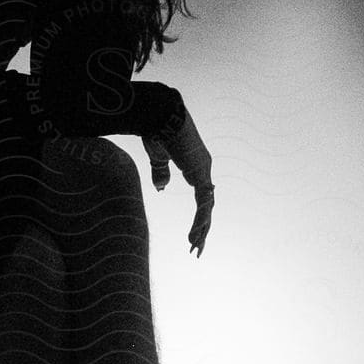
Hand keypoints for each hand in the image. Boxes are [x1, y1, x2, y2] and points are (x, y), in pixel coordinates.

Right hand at [143, 111, 213, 255]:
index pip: (201, 197)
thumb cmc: (156, 129)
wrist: (159, 114)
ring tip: (196, 249)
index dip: (198, 216)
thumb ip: (161, 172)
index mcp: (195, 165)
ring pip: (207, 207)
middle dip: (202, 228)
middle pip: (207, 205)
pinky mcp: (200, 172)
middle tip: (197, 249)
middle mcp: (203, 169)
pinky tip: (196, 236)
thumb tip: (162, 189)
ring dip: (201, 229)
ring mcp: (204, 170)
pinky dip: (200, 220)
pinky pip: (203, 203)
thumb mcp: (158, 157)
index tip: (193, 233)